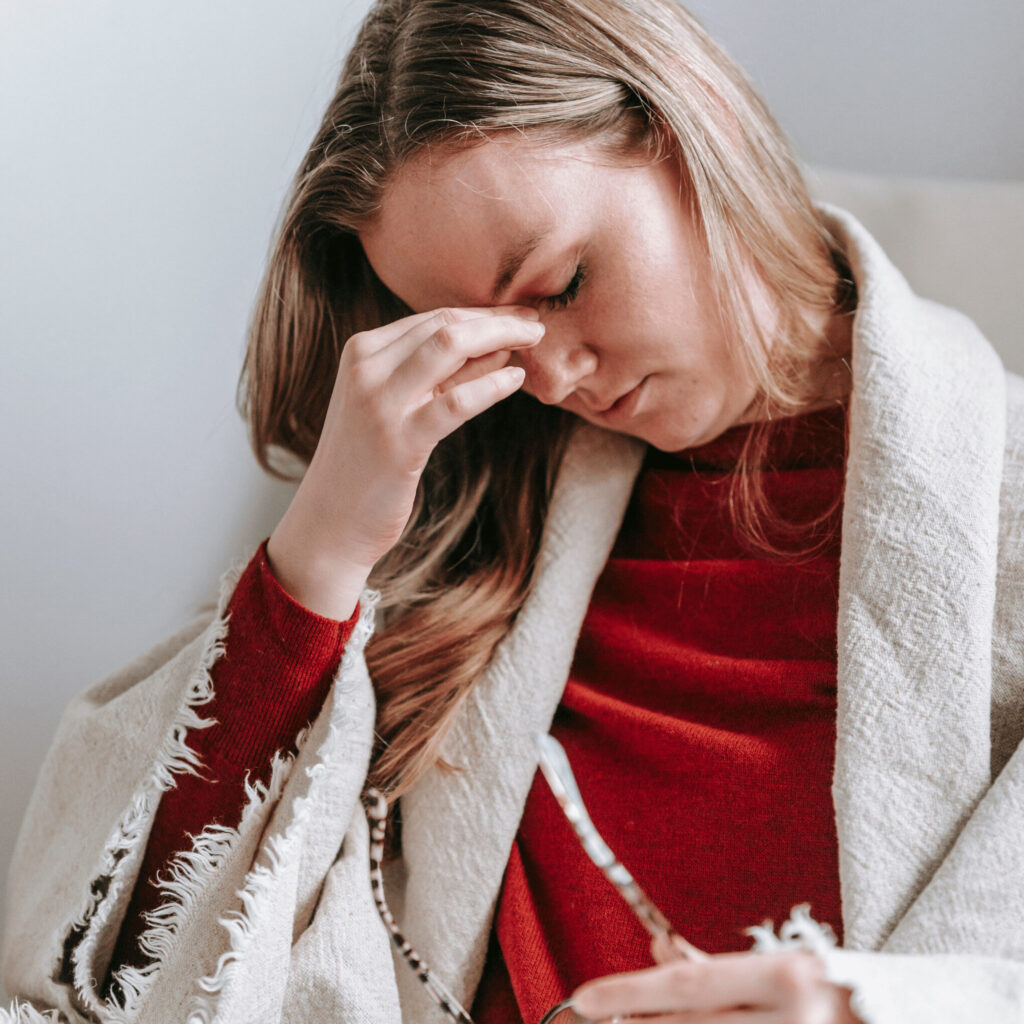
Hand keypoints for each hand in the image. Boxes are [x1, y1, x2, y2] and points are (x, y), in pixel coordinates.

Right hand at [267, 305, 543, 618]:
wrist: (331, 521)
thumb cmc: (369, 463)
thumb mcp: (399, 406)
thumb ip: (438, 375)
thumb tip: (499, 344)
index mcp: (362, 351)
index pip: (433, 317)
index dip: (482, 313)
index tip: (518, 315)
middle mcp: (366, 368)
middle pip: (445, 324)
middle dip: (498, 319)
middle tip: (536, 322)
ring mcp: (379, 403)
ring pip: (450, 346)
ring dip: (501, 337)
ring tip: (536, 340)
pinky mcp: (399, 441)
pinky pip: (456, 401)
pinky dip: (492, 384)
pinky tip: (517, 379)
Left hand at [569, 940, 860, 1023]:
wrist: (908, 1022)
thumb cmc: (840, 993)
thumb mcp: (784, 971)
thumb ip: (718, 967)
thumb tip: (656, 949)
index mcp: (789, 978)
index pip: (690, 985)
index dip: (629, 991)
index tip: (583, 997)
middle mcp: (794, 1022)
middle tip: (604, 1019)